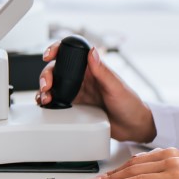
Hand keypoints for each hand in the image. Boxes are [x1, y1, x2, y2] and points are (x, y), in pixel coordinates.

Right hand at [36, 43, 155, 142]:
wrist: (133, 128)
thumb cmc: (130, 105)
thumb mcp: (117, 87)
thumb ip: (103, 71)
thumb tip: (92, 52)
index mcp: (92, 68)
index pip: (71, 53)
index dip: (57, 50)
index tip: (49, 55)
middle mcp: (83, 78)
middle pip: (57, 70)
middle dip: (47, 75)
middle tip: (46, 86)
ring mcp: (78, 92)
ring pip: (54, 85)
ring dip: (45, 90)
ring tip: (45, 98)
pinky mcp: (75, 106)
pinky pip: (58, 101)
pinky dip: (49, 102)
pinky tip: (46, 105)